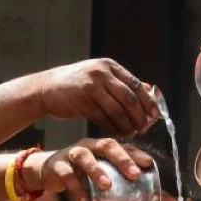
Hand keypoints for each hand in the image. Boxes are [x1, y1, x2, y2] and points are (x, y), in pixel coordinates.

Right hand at [25, 139, 154, 200]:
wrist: (46, 170)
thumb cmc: (79, 174)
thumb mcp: (98, 172)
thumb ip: (115, 180)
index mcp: (103, 148)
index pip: (123, 146)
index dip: (137, 154)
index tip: (149, 165)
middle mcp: (89, 146)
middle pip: (107, 146)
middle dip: (122, 159)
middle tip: (134, 174)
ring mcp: (72, 154)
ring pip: (85, 158)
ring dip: (97, 171)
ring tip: (107, 185)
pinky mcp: (57, 165)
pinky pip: (67, 176)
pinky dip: (76, 189)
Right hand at [35, 59, 159, 136]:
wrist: (46, 89)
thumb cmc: (77, 86)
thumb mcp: (100, 78)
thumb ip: (122, 84)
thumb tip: (149, 91)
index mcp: (109, 66)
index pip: (136, 84)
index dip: (148, 102)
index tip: (155, 116)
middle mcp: (101, 73)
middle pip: (129, 98)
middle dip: (139, 116)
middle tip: (143, 128)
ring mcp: (91, 86)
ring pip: (118, 110)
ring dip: (126, 125)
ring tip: (130, 133)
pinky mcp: (82, 102)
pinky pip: (103, 118)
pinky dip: (112, 128)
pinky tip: (116, 134)